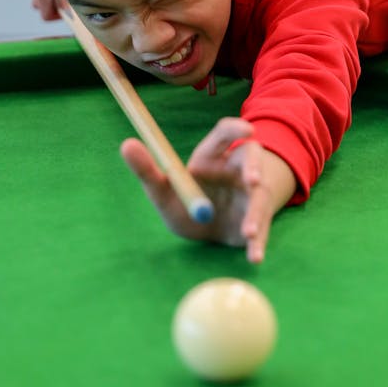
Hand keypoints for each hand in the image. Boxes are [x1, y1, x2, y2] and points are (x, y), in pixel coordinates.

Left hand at [120, 117, 296, 262]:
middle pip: (252, 159)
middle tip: (253, 181)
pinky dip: (258, 244)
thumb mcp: (163, 190)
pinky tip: (254, 257)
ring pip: (259, 198)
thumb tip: (126, 145)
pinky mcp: (257, 220)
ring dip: (255, 214)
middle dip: (256, 168)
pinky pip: (261, 230)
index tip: (247, 131)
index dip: (237, 129)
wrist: (206, 230)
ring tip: (247, 232)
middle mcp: (236, 170)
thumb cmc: (185, 201)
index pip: (226, 134)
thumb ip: (147, 171)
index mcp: (212, 156)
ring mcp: (251, 195)